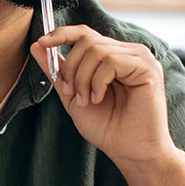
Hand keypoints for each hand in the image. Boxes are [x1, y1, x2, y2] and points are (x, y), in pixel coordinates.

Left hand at [30, 25, 180, 169]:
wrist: (130, 152)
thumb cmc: (108, 128)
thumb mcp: (73, 96)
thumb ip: (58, 71)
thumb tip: (37, 46)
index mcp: (114, 56)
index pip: (86, 33)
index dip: (61, 34)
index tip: (41, 43)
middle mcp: (129, 52)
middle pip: (87, 40)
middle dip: (71, 68)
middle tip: (72, 93)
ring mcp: (141, 58)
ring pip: (96, 50)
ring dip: (83, 79)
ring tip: (86, 100)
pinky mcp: (148, 68)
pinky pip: (111, 62)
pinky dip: (97, 82)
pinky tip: (99, 98)